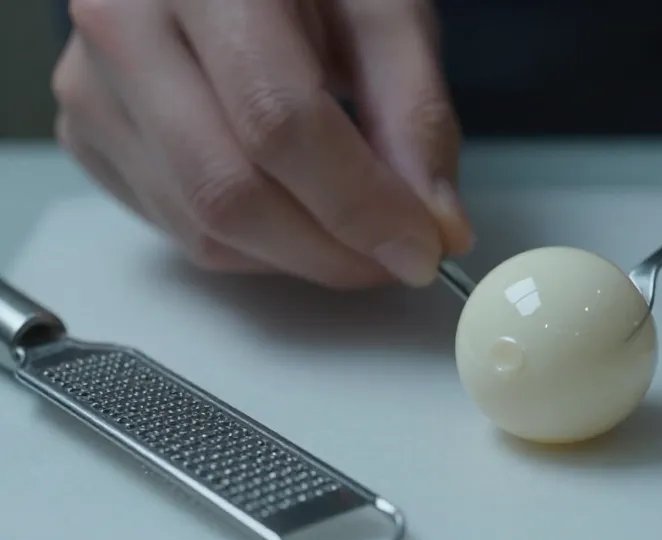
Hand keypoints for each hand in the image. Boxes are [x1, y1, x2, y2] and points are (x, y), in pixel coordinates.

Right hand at [53, 0, 473, 288]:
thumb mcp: (383, 12)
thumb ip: (415, 113)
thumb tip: (438, 228)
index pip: (278, 122)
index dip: (359, 204)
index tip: (424, 249)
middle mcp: (123, 29)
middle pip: (229, 191)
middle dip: (331, 251)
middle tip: (399, 259)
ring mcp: (91, 88)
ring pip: (203, 227)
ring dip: (300, 256)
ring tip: (358, 235)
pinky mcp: (88, 135)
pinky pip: (179, 228)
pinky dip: (257, 246)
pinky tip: (299, 213)